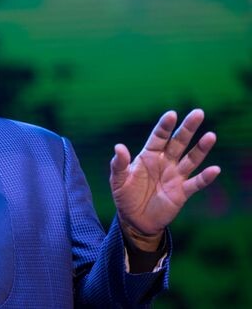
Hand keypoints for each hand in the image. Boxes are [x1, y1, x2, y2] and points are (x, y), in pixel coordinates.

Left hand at [110, 109, 220, 249]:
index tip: (171, 114)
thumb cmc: (125, 196)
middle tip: (198, 113)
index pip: (159, 137)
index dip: (165, 126)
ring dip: (201, 149)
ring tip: (211, 136)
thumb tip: (118, 146)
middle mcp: (165, 162)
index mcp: (148, 156)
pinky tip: (214, 169)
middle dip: (188, 128)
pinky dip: (205, 177)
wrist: (134, 220)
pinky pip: (196, 183)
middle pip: (178, 142)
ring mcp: (175, 176)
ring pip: (191, 159)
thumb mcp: (117, 180)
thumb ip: (118, 164)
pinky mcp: (182, 192)